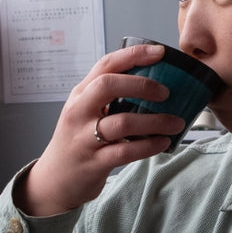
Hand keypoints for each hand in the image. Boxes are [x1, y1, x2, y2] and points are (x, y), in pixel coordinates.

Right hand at [16, 42, 186, 215]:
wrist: (55, 180)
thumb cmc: (77, 142)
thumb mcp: (85, 113)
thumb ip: (108, 97)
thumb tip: (151, 83)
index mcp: (81, 95)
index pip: (105, 65)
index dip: (133, 55)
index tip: (159, 52)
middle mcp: (80, 112)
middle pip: (108, 86)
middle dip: (142, 85)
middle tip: (167, 92)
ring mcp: (85, 138)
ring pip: (122, 122)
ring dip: (155, 121)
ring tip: (176, 122)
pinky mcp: (94, 162)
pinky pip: (126, 152)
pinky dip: (148, 146)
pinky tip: (163, 142)